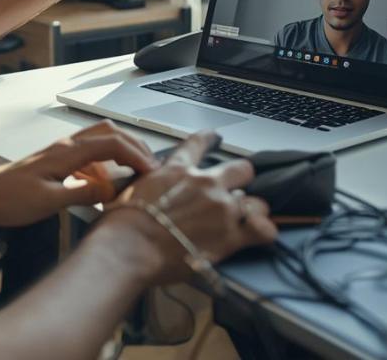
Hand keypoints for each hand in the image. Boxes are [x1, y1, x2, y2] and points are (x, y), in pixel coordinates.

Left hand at [0, 122, 156, 227]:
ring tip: (134, 179)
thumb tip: (114, 191)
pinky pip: (89, 158)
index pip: (113, 143)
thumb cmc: (8, 199)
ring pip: (100, 143)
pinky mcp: (58, 164)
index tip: (153, 172)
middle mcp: (66, 147)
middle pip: (110, 134)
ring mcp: (62, 154)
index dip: (137, 155)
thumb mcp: (49, 202)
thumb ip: (84, 194)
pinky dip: (105, 168)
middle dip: (134, 147)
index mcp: (67, 153)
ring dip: (121, 156)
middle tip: (150, 169)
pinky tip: (106, 187)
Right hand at [100, 131, 276, 285]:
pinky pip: (264, 230)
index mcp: (178, 170)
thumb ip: (151, 184)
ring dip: (251, 211)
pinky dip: (263, 232)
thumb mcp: (130, 189)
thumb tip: (152, 190)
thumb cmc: (122, 224)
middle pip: (242, 169)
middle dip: (240, 179)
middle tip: (234, 190)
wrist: (129, 248)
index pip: (199, 143)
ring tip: (244, 220)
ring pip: (256, 202)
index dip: (210, 139)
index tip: (215, 138)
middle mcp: (205, 184)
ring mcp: (221, 209)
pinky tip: (258, 235)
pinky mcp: (231, 237)